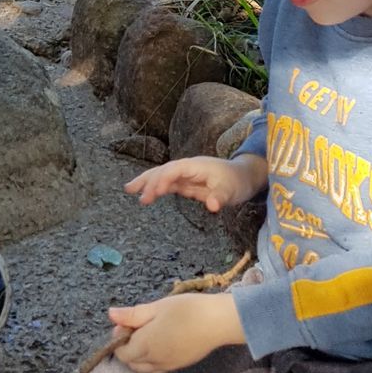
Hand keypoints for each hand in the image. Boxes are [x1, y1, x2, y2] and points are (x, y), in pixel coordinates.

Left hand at [106, 290, 247, 372]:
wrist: (219, 322)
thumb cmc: (187, 310)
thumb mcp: (157, 307)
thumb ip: (132, 314)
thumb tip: (110, 315)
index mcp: (146, 345)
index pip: (121, 352)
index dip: (119, 337)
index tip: (129, 321)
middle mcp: (155, 360)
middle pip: (131, 362)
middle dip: (127, 347)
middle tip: (138, 326)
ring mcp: (168, 366)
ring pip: (144, 368)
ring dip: (139, 355)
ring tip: (151, 334)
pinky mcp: (180, 366)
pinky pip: (158, 368)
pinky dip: (152, 360)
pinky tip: (163, 342)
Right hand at [126, 154, 264, 214]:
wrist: (244, 177)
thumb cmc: (237, 182)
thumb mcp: (231, 190)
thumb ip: (220, 197)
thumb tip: (211, 206)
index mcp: (196, 166)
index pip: (174, 170)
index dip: (163, 179)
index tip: (155, 193)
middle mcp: (187, 168)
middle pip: (163, 170)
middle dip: (148, 180)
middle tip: (133, 192)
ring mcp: (186, 175)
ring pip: (162, 176)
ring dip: (146, 182)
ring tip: (128, 189)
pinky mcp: (186, 184)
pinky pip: (167, 184)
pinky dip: (155, 189)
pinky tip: (146, 195)